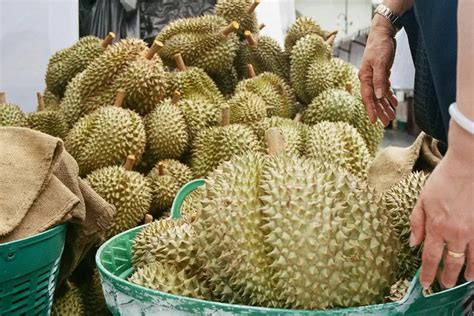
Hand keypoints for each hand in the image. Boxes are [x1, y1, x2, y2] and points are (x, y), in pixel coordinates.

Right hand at [358, 15, 397, 125]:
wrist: (382, 33)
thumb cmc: (380, 46)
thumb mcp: (381, 63)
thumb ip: (379, 80)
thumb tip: (378, 96)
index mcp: (365, 78)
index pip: (367, 98)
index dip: (371, 110)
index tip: (374, 121)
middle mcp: (368, 79)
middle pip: (373, 99)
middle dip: (379, 111)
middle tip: (386, 123)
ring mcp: (374, 77)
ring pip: (379, 95)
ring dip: (385, 106)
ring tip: (391, 116)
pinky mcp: (381, 74)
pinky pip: (384, 88)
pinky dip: (388, 96)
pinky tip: (393, 103)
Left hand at [410, 122, 473, 288]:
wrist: (468, 166)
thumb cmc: (443, 180)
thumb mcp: (422, 199)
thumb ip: (416, 223)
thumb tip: (413, 243)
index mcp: (435, 226)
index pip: (429, 257)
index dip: (427, 273)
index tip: (425, 283)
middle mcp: (454, 233)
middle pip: (450, 263)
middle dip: (446, 277)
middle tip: (444, 285)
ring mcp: (472, 232)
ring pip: (470, 260)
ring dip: (466, 273)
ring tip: (463, 279)